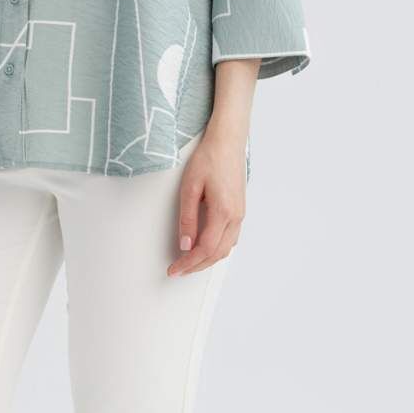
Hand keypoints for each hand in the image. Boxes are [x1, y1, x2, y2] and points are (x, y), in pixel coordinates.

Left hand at [167, 127, 245, 276]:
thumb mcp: (190, 188)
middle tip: (177, 270)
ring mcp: (240, 214)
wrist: (227, 142)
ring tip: (188, 263)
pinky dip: (217, 249)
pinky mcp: (239, 210)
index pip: (205, 249)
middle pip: (217, 254)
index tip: (173, 269)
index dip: (188, 263)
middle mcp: (235, 217)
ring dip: (207, 260)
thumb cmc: (208, 159)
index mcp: (223, 213)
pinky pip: (231, 238)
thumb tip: (185, 245)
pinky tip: (205, 248)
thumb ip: (187, 219)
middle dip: (196, 266)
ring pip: (226, 249)